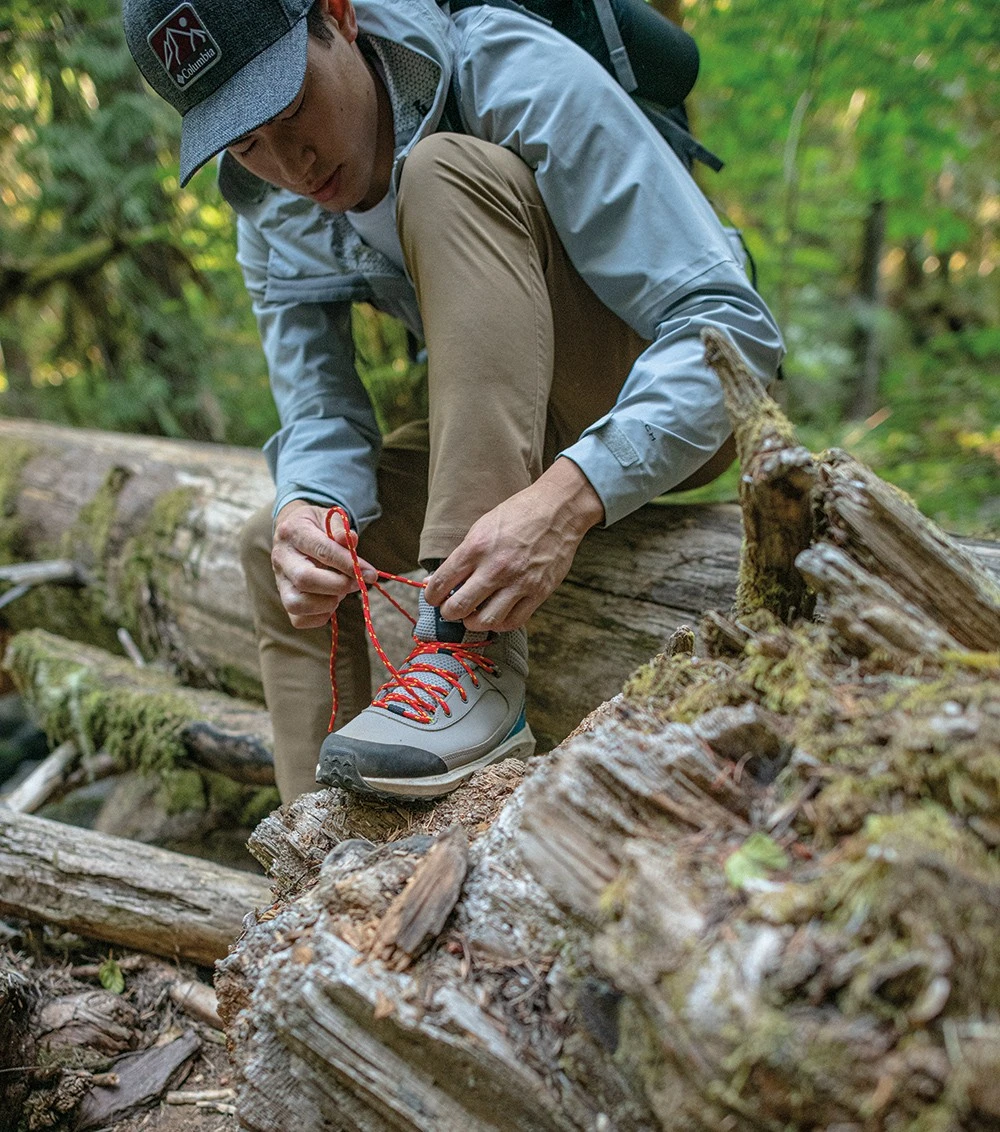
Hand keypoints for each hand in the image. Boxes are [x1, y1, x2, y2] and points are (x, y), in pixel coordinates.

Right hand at [271, 500, 376, 628]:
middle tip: (358, 583)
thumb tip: (351, 541)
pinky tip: (331, 601)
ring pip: (296, 604)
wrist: (293, 534)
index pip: (322, 550)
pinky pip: (298, 619)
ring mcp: (279, 581)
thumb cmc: (316, 527)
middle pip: (305, 580)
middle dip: (338, 585)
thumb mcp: (329, 518)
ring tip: (341, 592)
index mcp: (294, 532)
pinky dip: (320, 616)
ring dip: (327, 603)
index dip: (348, 564)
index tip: (370, 574)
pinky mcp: (284, 598)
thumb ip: (341, 530)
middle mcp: (281, 558)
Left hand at [423, 458, 603, 631]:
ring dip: (472, 622)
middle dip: (448, 613)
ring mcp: (519, 582)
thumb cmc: (518, 515)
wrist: (558, 510)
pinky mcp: (539, 592)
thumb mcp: (482, 527)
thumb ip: (462, 556)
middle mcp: (496, 567)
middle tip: (450, 610)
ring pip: (485, 621)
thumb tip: (439, 580)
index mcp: (477, 547)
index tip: (433, 598)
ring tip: (471, 616)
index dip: (431, 596)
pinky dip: (499, 624)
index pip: (441, 582)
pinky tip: (495, 615)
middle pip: (459, 607)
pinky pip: (513, 621)